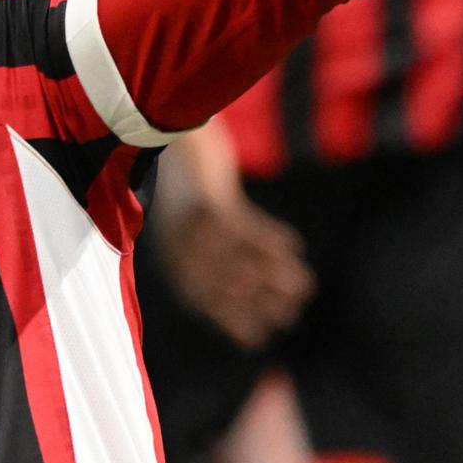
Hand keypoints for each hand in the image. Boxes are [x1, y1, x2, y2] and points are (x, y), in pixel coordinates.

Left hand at [153, 124, 314, 348]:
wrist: (159, 123)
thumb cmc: (181, 174)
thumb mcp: (186, 212)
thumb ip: (203, 244)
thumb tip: (236, 278)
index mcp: (170, 250)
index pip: (200, 296)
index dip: (229, 318)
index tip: (256, 340)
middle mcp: (176, 240)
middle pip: (221, 281)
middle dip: (256, 302)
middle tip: (290, 317)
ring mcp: (189, 218)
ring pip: (236, 258)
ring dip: (272, 274)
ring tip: (304, 288)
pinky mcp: (204, 195)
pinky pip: (241, 225)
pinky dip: (268, 239)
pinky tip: (294, 248)